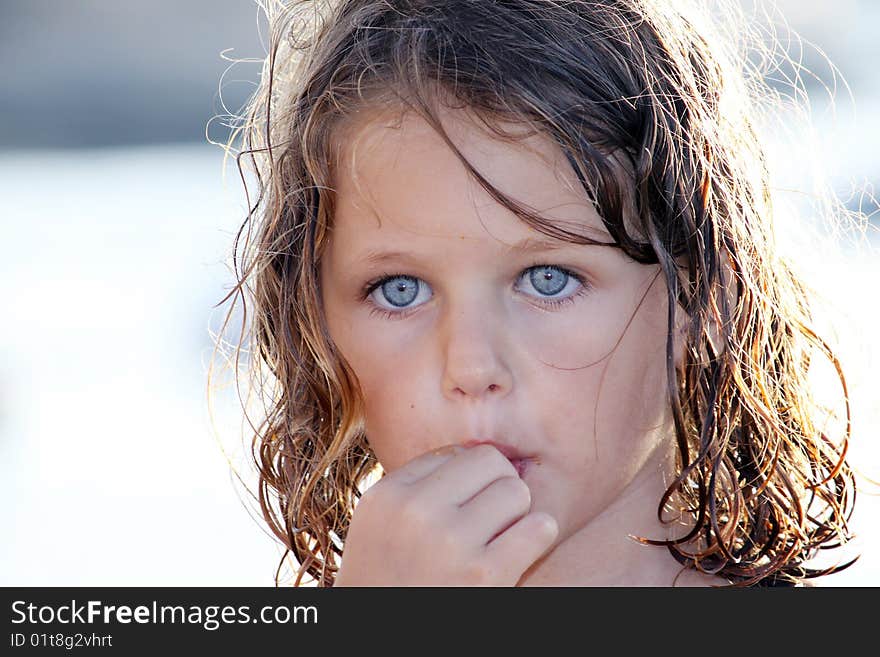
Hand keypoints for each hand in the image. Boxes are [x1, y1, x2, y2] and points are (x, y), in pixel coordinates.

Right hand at [333, 443, 557, 585]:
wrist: (383, 641)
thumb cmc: (388, 578)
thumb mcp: (380, 522)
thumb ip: (416, 485)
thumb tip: (475, 451)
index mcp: (389, 495)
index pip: (453, 453)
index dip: (469, 478)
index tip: (466, 504)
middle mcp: (416, 512)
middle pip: (490, 462)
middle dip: (498, 485)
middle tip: (491, 516)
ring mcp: (451, 543)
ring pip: (517, 491)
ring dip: (517, 513)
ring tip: (500, 536)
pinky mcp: (485, 575)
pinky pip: (539, 527)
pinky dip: (538, 536)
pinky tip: (520, 551)